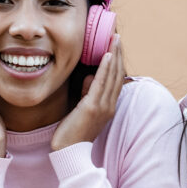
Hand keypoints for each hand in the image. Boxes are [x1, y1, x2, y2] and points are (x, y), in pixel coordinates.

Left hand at [51, 34, 125, 150]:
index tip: (115, 44)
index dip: (117, 60)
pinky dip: (105, 69)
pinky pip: (101, 84)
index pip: (116, 78)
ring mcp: (103, 106)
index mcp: (109, 105)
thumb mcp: (82, 108)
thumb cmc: (73, 132)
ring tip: (114, 39)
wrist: (69, 152)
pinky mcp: (93, 108)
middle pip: (117, 74)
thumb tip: (90, 76)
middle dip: (117, 53)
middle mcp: (110, 105)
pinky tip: (107, 55)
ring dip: (114, 55)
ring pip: (112, 76)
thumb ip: (87, 92)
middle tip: (117, 35)